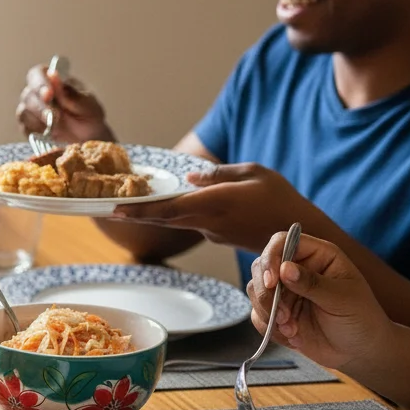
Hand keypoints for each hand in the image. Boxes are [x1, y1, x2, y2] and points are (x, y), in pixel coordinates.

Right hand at [16, 63, 112, 142]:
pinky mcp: (29, 127)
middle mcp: (37, 93)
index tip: (48, 94)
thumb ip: (70, 92)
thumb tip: (53, 75)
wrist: (90, 139)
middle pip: (28, 95)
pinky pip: (25, 128)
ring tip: (56, 127)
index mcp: (52, 80)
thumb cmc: (89, 116)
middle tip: (54, 116)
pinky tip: (50, 134)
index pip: (37, 74)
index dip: (39, 83)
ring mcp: (31, 111)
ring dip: (38, 120)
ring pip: (23, 112)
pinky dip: (37, 131)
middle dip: (40, 106)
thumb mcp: (87, 104)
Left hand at [112, 163, 332, 252]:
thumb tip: (190, 178)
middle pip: (164, 219)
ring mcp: (212, 232)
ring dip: (150, 215)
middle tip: (108, 209)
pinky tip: (159, 207)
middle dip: (135, 214)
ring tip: (124, 206)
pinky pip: (189, 223)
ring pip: (174, 222)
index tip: (116, 209)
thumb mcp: (253, 172)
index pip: (170, 208)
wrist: (301, 236)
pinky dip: (171, 216)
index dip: (141, 210)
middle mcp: (209, 221)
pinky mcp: (217, 236)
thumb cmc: (280, 198)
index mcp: (216, 203)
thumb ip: (218, 174)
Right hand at [247, 232, 391, 370]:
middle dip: (267, 293)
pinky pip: (258, 314)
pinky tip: (293, 336)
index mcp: (317, 256)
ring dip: (269, 313)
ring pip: (256, 291)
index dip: (271, 257)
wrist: (360, 352)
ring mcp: (285, 291)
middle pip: (261, 266)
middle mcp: (296, 269)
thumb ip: (312, 283)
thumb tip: (284, 269)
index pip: (282, 242)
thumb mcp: (342, 299)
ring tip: (292, 329)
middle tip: (283, 315)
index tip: (272, 282)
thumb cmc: (361, 318)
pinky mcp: (277, 312)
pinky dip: (270, 328)